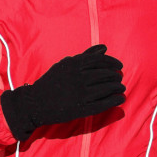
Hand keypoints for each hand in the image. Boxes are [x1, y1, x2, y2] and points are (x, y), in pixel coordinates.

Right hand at [0, 44, 125, 140]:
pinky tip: (120, 99)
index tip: (119, 66)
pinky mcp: (82, 108)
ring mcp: (81, 94)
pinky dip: (114, 100)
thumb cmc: (51, 82)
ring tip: (121, 88)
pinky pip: (103, 103)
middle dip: (116, 76)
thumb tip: (104, 48)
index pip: (100, 60)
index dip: (113, 62)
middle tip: (119, 78)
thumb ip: (85, 56)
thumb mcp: (65, 65)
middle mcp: (79, 78)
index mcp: (74, 65)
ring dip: (118, 87)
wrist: (35, 103)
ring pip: (107, 88)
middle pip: (105, 74)